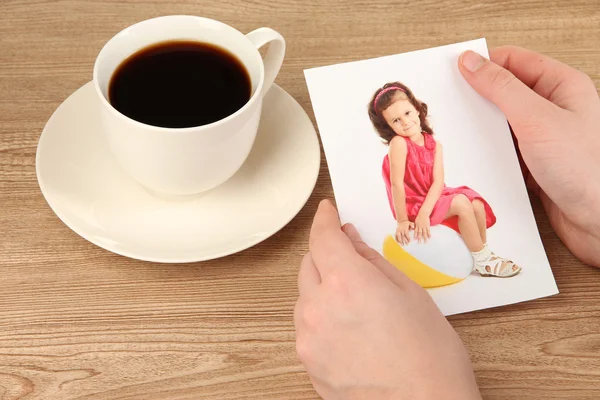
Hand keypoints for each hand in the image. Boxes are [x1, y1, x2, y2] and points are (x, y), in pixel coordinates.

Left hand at [294, 200, 481, 399]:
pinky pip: (306, 326)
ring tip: (356, 303)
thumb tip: (351, 241)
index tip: (326, 212)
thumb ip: (373, 261)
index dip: (324, 219)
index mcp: (348, 282)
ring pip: (304, 296)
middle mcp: (319, 307)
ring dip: (322, 288)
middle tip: (350, 259)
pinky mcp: (308, 362)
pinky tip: (349, 329)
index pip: (322, 237)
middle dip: (326, 255)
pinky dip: (321, 317)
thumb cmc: (429, 358)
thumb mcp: (411, 294)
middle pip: (308, 264)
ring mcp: (309, 337)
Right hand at [459, 46, 599, 266]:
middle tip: (447, 104)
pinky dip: (486, 153)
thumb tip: (471, 62)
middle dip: (476, 98)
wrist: (599, 221)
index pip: (514, 61)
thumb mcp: (536, 119)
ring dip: (479, 129)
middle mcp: (553, 109)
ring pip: (501, 124)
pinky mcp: (534, 165)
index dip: (483, 64)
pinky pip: (503, 152)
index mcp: (562, 86)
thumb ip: (501, 88)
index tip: (452, 73)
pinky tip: (471, 157)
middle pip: (505, 92)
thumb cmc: (584, 168)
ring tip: (455, 132)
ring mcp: (543, 138)